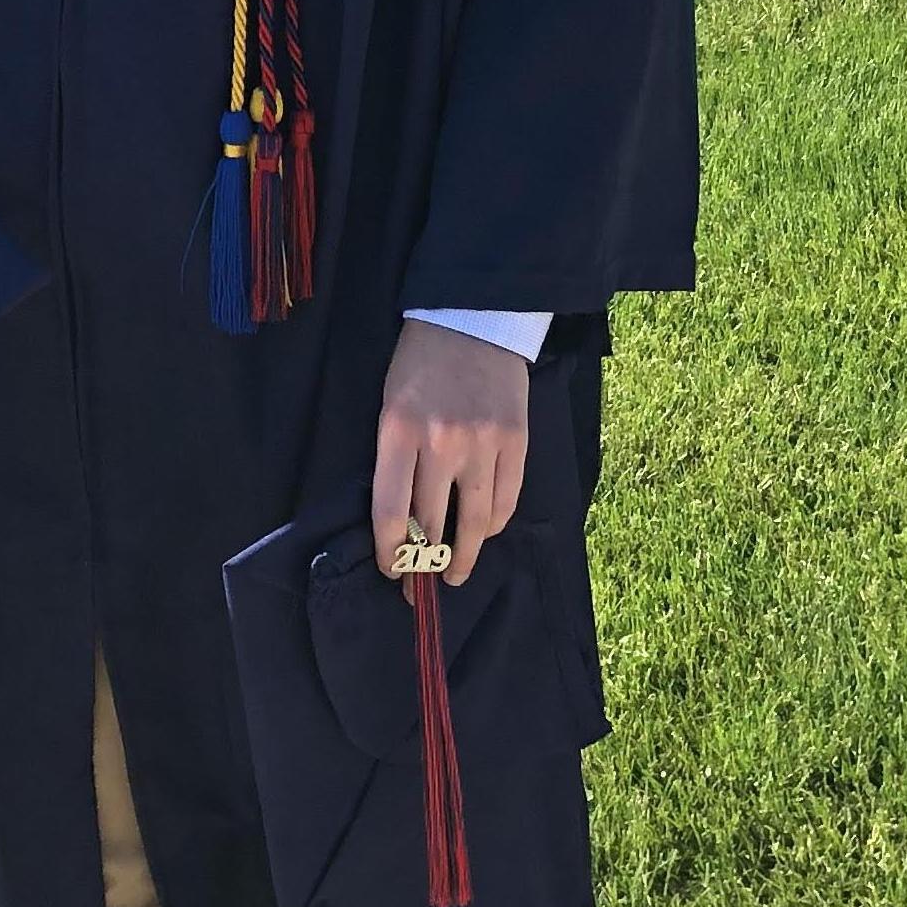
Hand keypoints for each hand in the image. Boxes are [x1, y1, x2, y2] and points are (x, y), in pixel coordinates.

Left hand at [373, 321, 528, 589]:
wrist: (471, 320)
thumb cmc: (419, 364)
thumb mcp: (390, 405)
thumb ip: (394, 459)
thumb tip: (402, 521)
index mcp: (398, 431)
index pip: (391, 511)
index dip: (390, 552)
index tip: (391, 571)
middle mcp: (441, 442)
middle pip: (432, 523)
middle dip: (423, 564)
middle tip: (420, 586)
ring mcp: (483, 443)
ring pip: (474, 521)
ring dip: (462, 556)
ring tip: (454, 573)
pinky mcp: (516, 442)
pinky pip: (506, 500)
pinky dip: (492, 525)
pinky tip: (481, 534)